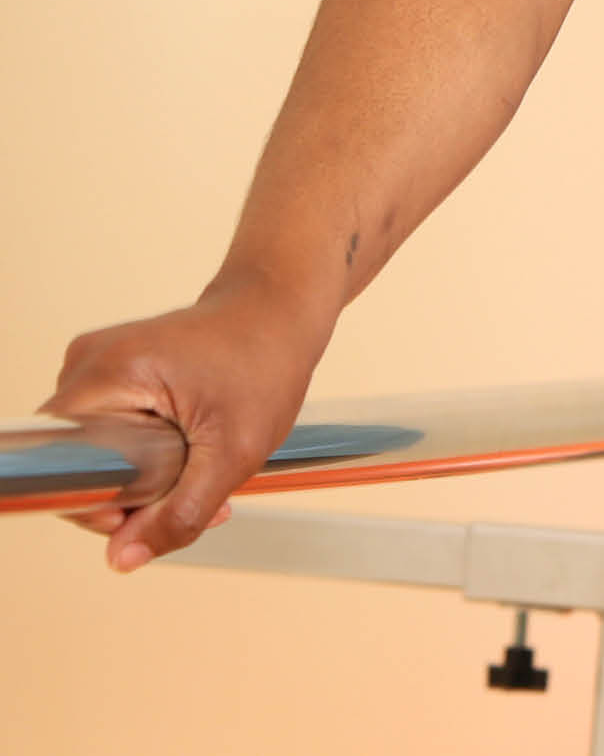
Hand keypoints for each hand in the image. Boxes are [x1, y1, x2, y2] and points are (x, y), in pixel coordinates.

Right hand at [41, 271, 333, 570]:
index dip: (100, 505)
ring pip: (96, 457)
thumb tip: (121, 560)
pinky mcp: (108, 375)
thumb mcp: (234, 451)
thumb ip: (178, 514)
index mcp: (106, 375)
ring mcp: (93, 368)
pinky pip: (107, 436)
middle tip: (198, 499)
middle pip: (78, 467)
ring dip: (146, 481)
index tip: (151, 507)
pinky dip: (146, 456)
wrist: (279, 307)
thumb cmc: (265, 361)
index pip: (60, 470)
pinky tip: (191, 457)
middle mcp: (85, 366)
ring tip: (204, 473)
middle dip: (135, 498)